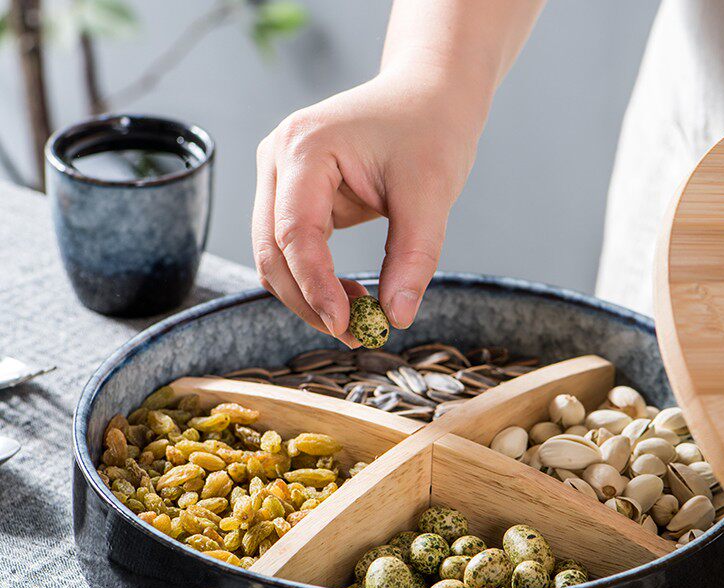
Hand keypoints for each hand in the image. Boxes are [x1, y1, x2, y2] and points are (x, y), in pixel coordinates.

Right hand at [251, 68, 482, 343]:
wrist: (427, 96)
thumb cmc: (430, 130)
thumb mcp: (431, 194)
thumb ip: (413, 258)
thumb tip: (397, 318)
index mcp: (304, 147)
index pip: (294, 233)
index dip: (316, 288)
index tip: (347, 327)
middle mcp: (278, 160)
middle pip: (272, 252)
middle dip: (309, 302)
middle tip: (355, 336)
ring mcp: (279, 178)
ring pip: (274, 258)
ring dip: (309, 297)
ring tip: (360, 318)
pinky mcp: (292, 195)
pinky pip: (291, 251)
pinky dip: (314, 281)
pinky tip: (351, 296)